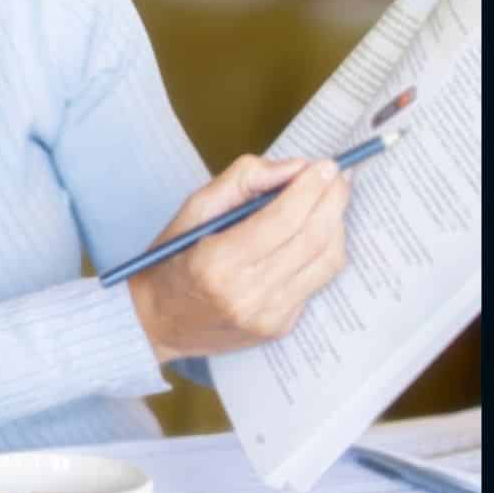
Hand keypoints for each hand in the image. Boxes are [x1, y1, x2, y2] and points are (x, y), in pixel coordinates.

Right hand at [127, 154, 350, 362]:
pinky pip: (317, 282)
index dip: (309, 189)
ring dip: (336, 225)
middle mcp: (246, 293)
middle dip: (331, 201)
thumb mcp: (191, 212)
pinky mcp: (280, 327)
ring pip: (325, 261)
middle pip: (311, 238)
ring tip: (331, 201)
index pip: (282, 219)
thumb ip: (240, 181)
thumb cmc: (171, 262)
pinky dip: (324, 252)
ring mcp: (267, 315)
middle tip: (337, 177)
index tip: (324, 165)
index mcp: (216, 262)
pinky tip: (316, 234)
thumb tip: (293, 169)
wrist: (156, 324)